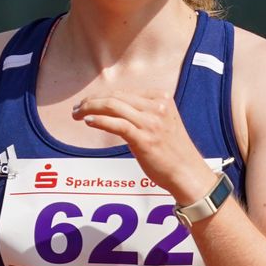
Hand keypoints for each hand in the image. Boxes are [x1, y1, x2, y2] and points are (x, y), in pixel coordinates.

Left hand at [72, 91, 218, 203]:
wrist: (187, 173)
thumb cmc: (173, 151)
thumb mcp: (162, 123)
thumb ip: (144, 113)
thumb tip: (115, 109)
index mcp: (162, 99)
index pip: (124, 92)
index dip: (103, 96)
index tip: (89, 103)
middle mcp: (157, 107)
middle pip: (116, 96)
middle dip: (92, 100)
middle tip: (77, 108)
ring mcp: (151, 122)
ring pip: (113, 107)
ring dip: (90, 108)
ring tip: (78, 114)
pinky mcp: (144, 139)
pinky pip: (116, 124)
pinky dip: (99, 120)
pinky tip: (88, 121)